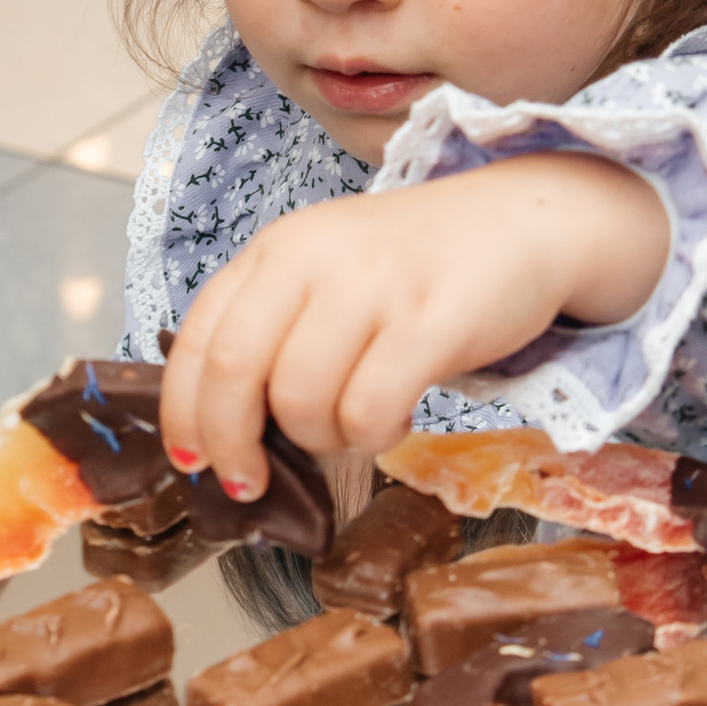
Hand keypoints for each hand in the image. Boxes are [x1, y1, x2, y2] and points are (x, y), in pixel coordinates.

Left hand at [160, 156, 668, 494]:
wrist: (522, 222)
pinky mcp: (430, 321)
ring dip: (321, 439)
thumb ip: (276, 329)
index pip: (198, 338)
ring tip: (353, 426)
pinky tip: (395, 420)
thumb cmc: (415, 265)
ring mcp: (372, 286)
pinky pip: (371, 410)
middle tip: (249, 483)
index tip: (193, 461)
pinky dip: (375, 436)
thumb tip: (224, 430)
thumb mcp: (328, 272)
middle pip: (233, 372)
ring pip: (302, 401)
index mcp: (277, 249)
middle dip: (231, 445)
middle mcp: (313, 259)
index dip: (184, 413)